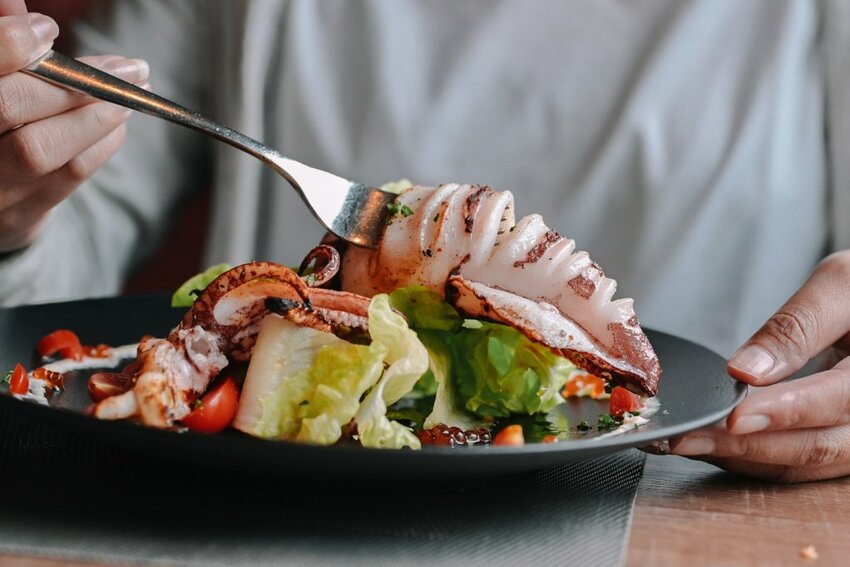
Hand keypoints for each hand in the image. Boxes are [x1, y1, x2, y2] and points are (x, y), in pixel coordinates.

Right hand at [0, 0, 148, 251]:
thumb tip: (13, 2)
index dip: (9, 46)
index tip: (49, 29)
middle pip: (7, 106)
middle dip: (71, 80)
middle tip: (127, 67)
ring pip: (39, 148)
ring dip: (96, 114)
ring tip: (133, 93)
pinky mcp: (19, 217)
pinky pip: (67, 176)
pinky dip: (101, 143)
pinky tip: (120, 121)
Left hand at [670, 251, 849, 481]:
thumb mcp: (839, 287)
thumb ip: (796, 327)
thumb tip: (745, 369)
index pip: (836, 401)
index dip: (783, 412)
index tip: (733, 417)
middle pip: (815, 446)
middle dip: (745, 446)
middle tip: (687, 438)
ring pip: (804, 465)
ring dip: (742, 458)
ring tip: (690, 442)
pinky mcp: (842, 444)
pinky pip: (799, 463)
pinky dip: (754, 458)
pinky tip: (714, 444)